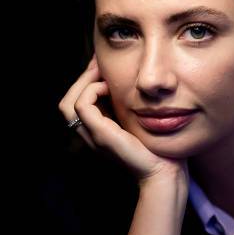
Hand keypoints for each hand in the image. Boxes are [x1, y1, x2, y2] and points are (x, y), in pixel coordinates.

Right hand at [58, 54, 188, 189]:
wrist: (166, 172)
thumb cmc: (159, 147)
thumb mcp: (141, 122)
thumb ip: (132, 107)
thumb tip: (136, 84)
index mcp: (99, 131)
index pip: (77, 103)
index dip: (86, 82)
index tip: (102, 65)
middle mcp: (91, 135)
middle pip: (67, 102)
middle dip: (81, 79)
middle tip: (98, 62)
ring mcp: (94, 137)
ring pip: (68, 104)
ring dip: (83, 83)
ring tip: (101, 72)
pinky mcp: (102, 136)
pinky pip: (82, 106)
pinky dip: (91, 91)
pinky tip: (109, 86)